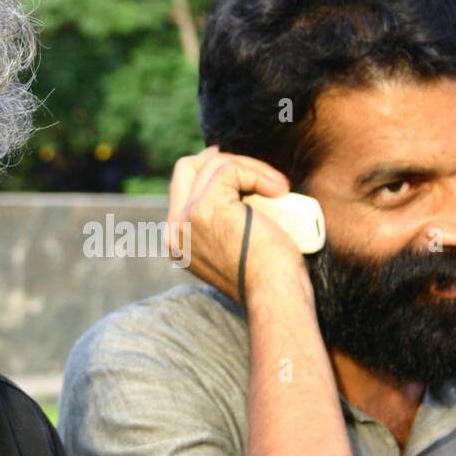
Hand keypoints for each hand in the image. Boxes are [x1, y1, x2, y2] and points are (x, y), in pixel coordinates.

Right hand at [165, 146, 309, 306]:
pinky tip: (278, 190)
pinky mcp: (206, 206)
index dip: (207, 172)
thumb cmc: (268, 277)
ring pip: (213, 165)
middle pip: (186, 169)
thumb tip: (238, 187)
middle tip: (251, 164)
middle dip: (223, 161)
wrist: (273, 295)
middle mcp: (175, 230)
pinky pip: (230, 169)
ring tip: (279, 189)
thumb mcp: (236, 247)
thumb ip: (223, 223)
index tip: (235, 168)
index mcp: (178, 242)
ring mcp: (187, 217)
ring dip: (251, 168)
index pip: (181, 190)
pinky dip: (258, 173)